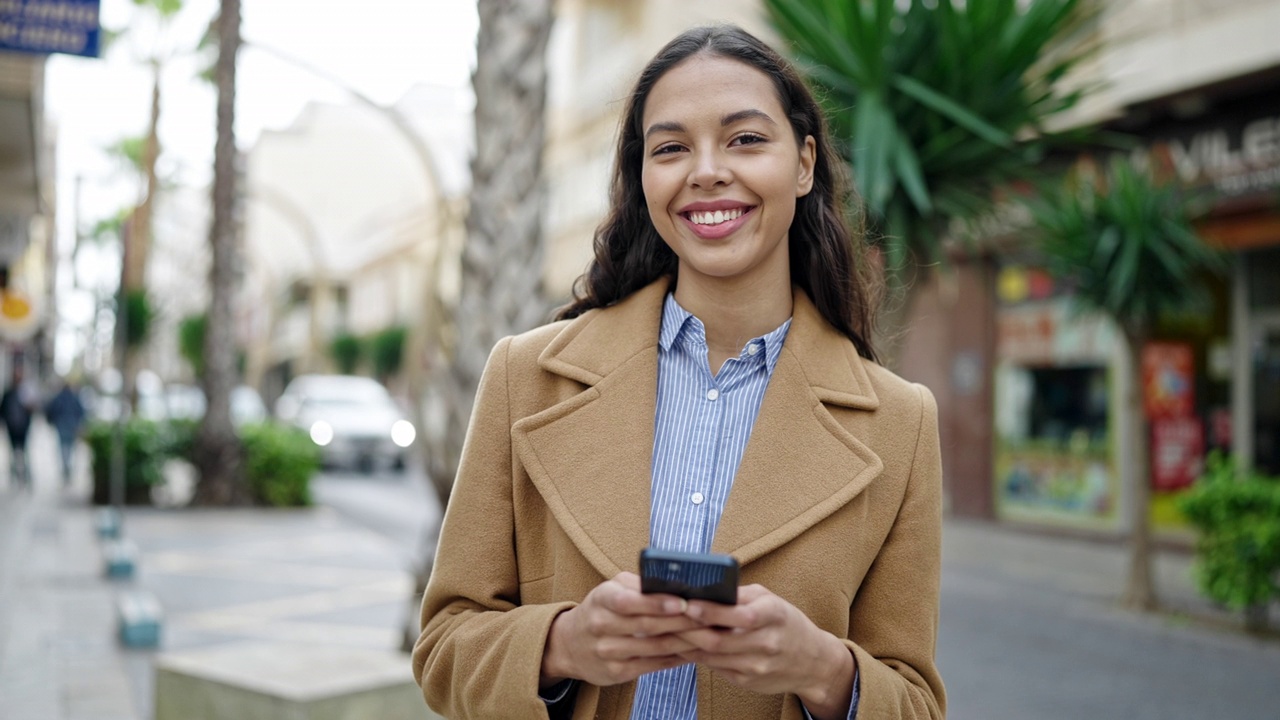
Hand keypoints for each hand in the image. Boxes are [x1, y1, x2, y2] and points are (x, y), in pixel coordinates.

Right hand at [541, 572, 702, 687]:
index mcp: (602, 599)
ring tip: (708, 634)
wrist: (570, 644)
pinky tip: (693, 651)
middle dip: (682, 622)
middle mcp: (601, 625)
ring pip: (654, 647)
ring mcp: (607, 651)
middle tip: (709, 617)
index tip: (683, 601)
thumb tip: (676, 582)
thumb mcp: (611, 589)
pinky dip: (675, 658)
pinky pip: (652, 665)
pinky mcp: (616, 672)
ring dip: (685, 641)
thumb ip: (639, 584)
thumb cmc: (602, 609)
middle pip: (647, 626)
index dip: (656, 602)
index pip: (628, 600)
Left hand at [675, 585, 855, 717]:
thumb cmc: (785, 622)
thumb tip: (703, 588)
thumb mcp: (770, 600)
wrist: (812, 661)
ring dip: (686, 643)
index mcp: (774, 615)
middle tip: (664, 618)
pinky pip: (715, 668)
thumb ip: (739, 595)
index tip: (686, 603)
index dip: (711, 611)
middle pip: (719, 639)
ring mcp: (757, 666)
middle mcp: (767, 643)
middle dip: (688, 629)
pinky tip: (683, 645)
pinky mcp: (747, 681)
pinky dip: (696, 656)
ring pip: (712, 656)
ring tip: (666, 629)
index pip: (739, 615)